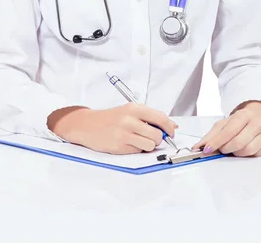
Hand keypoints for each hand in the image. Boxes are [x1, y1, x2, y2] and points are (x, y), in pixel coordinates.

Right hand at [47, 103, 177, 154]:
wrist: (88, 124)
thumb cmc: (111, 118)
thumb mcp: (129, 111)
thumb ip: (149, 117)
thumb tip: (172, 126)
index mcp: (134, 108)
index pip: (160, 117)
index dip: (169, 127)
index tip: (171, 132)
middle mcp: (130, 119)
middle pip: (157, 135)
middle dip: (158, 140)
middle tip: (150, 138)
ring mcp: (124, 133)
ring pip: (150, 145)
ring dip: (147, 146)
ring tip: (138, 141)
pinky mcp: (119, 146)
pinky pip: (138, 152)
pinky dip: (136, 150)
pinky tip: (127, 144)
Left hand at [191, 101, 260, 157]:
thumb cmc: (243, 119)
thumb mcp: (226, 122)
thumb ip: (212, 134)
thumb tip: (198, 146)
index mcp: (243, 115)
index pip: (228, 131)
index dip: (216, 142)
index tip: (207, 150)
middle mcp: (256, 123)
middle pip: (238, 142)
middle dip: (226, 149)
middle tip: (222, 149)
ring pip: (248, 151)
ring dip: (236, 153)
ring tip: (233, 149)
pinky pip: (256, 155)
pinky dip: (247, 155)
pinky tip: (244, 149)